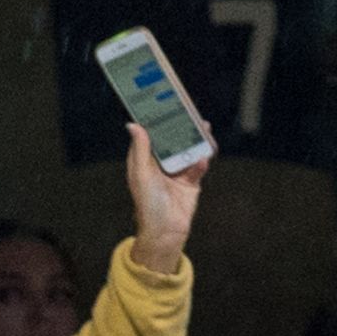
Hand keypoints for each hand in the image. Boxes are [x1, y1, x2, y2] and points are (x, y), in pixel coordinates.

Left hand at [123, 122, 207, 276]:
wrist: (165, 232)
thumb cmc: (148, 204)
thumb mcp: (141, 174)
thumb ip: (140, 149)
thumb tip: (133, 125)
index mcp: (145, 161)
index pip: (151, 136)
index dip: (156, 120)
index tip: (163, 103)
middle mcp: (161, 165)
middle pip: (173, 140)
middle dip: (181, 127)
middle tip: (189, 111)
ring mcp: (177, 173)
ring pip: (188, 150)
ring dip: (196, 140)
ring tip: (203, 128)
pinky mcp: (190, 182)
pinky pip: (198, 167)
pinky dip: (201, 161)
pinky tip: (202, 158)